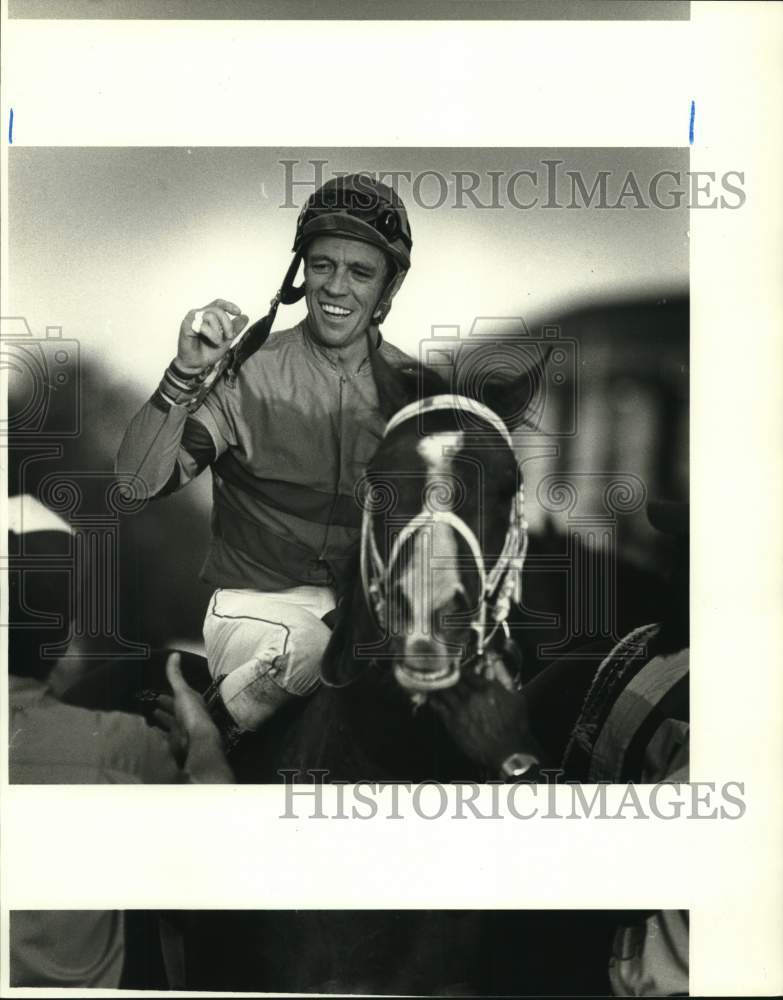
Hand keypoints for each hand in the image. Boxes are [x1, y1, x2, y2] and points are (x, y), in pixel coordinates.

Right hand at [151, 652, 233, 782]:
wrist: (195, 741)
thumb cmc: (191, 713)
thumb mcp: (182, 691)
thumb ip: (176, 675)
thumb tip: (174, 654)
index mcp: (193, 701)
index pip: (181, 694)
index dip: (172, 691)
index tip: (159, 689)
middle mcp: (189, 714)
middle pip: (175, 708)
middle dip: (166, 704)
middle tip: (151, 700)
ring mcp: (183, 728)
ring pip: (170, 721)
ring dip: (162, 717)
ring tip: (149, 712)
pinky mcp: (176, 741)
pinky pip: (166, 734)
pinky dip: (159, 731)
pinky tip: (150, 729)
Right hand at [176, 298, 248, 372]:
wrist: (197, 364)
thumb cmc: (208, 351)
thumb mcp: (226, 339)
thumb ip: (235, 328)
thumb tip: (245, 317)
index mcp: (207, 315)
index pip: (218, 304)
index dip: (229, 305)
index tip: (239, 312)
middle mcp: (199, 314)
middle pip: (217, 309)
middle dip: (227, 323)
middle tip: (230, 336)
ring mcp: (192, 319)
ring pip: (210, 315)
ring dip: (218, 330)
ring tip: (219, 342)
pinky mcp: (186, 325)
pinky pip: (202, 325)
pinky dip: (212, 334)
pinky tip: (215, 342)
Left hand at [429, 670, 535, 772]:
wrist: (508, 751)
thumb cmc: (515, 727)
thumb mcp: (517, 700)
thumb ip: (503, 683)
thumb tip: (492, 670)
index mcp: (487, 688)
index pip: (467, 672)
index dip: (459, 669)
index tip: (455, 668)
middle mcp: (472, 696)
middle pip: (453, 680)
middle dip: (447, 676)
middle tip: (440, 673)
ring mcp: (461, 709)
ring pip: (444, 691)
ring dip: (438, 686)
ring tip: (432, 682)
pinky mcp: (453, 723)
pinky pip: (438, 707)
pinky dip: (434, 700)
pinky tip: (431, 698)